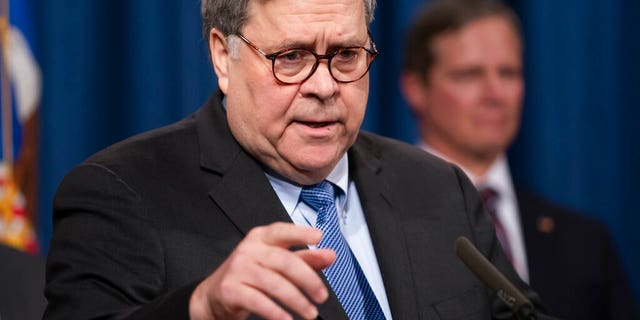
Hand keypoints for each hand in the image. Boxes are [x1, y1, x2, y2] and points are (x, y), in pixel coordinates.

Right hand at [189, 222, 335, 319]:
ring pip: (274, 283)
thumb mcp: (277, 263)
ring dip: (296, 301)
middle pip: (284, 261)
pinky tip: (287, 319)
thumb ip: (304, 258)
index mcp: (262, 238)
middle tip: (322, 296)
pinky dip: (276, 312)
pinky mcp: (231, 289)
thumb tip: (329, 255)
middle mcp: (249, 250)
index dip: (300, 233)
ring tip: (309, 312)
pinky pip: (258, 301)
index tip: (318, 237)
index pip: (282, 230)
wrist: (215, 295)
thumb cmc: (250, 275)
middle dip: (308, 280)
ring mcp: (238, 268)